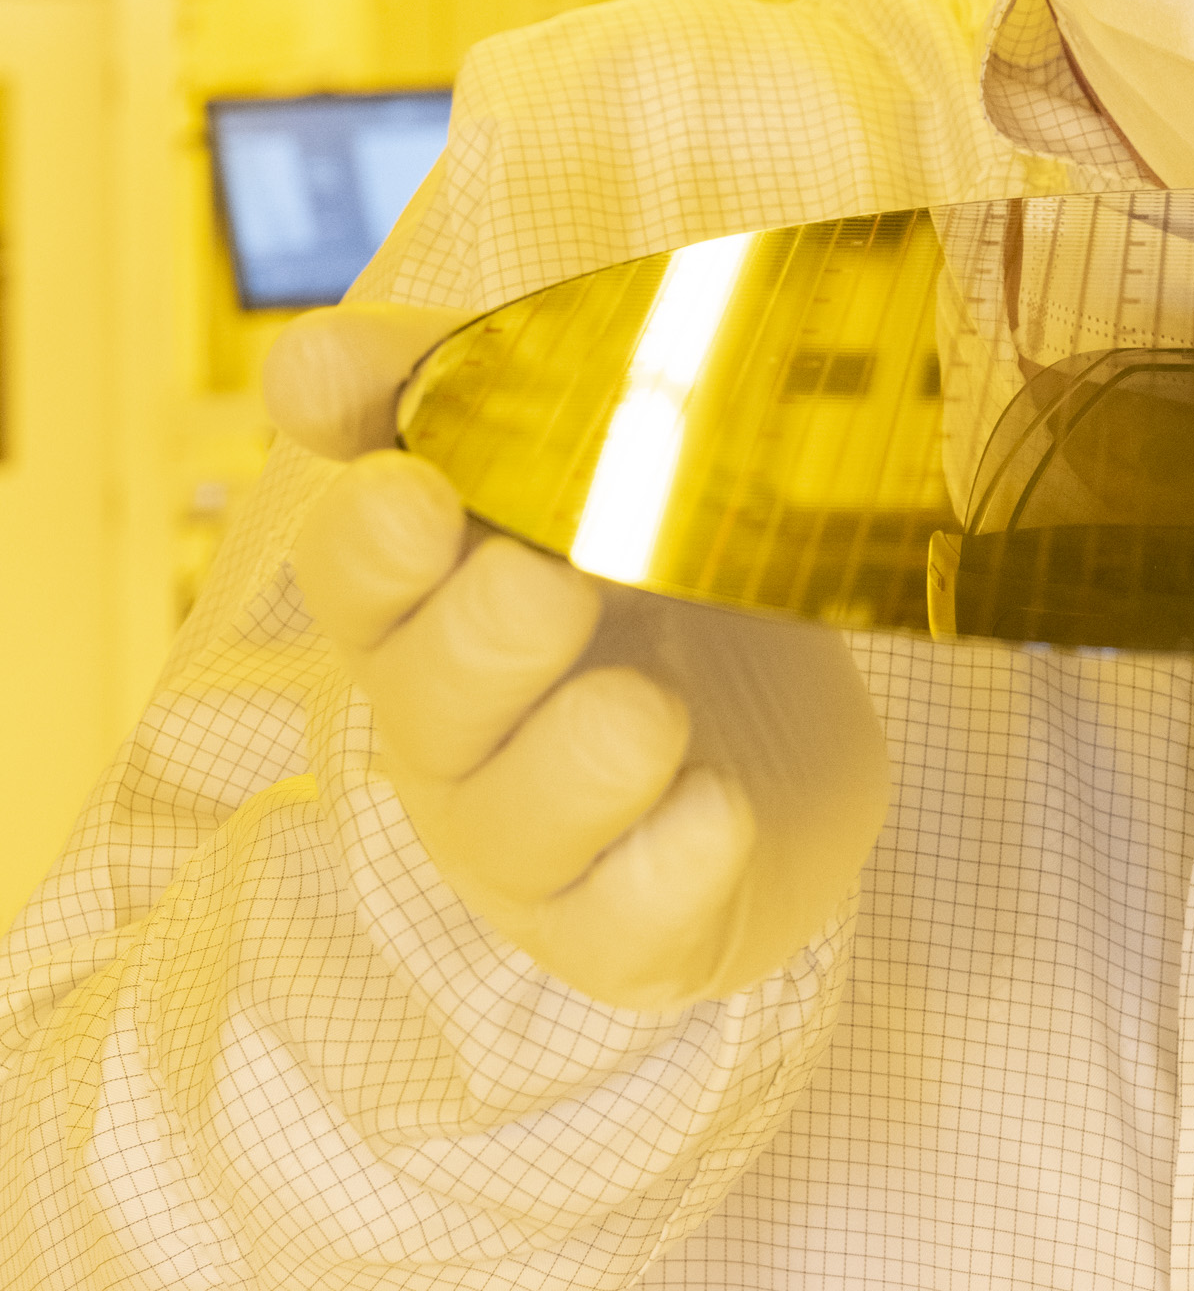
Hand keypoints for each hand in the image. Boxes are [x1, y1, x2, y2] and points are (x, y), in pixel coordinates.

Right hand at [275, 305, 888, 1011]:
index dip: (373, 545)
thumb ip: (446, 382)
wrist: (791, 729)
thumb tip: (306, 361)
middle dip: (479, 643)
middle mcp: (455, 734)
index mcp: (425, 604)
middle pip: (428, 701)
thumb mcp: (574, 448)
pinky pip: (625, 925)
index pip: (357, 576)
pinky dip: (668, 870)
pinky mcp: (628, 929)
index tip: (417, 493)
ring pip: (517, 825)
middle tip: (550, 585)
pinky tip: (716, 812)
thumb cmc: (646, 567)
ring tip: (650, 712)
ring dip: (577, 765)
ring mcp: (536, 845)